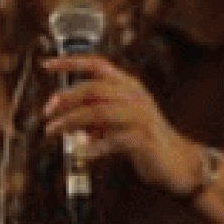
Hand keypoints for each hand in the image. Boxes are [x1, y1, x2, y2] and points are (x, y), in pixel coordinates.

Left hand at [40, 54, 200, 195]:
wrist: (177, 161)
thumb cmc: (143, 140)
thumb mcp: (117, 120)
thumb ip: (93, 113)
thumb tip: (62, 114)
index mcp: (129, 86)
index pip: (97, 64)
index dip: (70, 62)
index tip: (46, 65)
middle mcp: (135, 96)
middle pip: (93, 89)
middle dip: (65, 99)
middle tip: (47, 113)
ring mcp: (140, 116)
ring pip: (97, 113)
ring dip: (70, 122)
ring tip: (53, 131)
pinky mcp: (143, 139)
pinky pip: (110, 141)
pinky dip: (91, 148)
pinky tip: (81, 153)